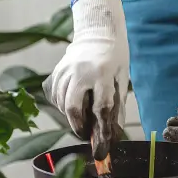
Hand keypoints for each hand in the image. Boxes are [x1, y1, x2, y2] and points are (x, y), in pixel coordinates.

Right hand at [42, 0, 128, 159]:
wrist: (97, 31)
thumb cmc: (114, 57)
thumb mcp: (122, 79)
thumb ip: (116, 106)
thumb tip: (111, 134)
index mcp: (102, 73)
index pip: (100, 108)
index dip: (101, 131)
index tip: (101, 147)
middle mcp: (80, 71)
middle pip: (73, 109)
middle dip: (78, 127)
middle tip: (85, 133)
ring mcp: (65, 71)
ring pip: (62, 105)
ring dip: (72, 116)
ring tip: (82, 113)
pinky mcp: (56, 72)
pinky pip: (56, 97)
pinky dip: (63, 105)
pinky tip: (74, 100)